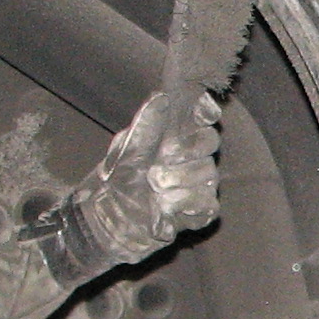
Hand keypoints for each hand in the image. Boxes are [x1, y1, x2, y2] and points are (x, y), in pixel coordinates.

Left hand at [24, 89, 222, 279]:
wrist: (108, 221)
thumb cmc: (117, 181)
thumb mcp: (125, 152)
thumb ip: (145, 128)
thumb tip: (161, 98)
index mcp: (174, 136)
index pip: (201, 116)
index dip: (206, 110)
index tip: (202, 111)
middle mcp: (192, 157)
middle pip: (210, 143)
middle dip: (187, 151)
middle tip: (158, 163)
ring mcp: (198, 184)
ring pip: (209, 175)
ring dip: (179, 183)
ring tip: (154, 189)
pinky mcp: (199, 212)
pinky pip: (208, 205)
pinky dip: (186, 207)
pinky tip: (165, 210)